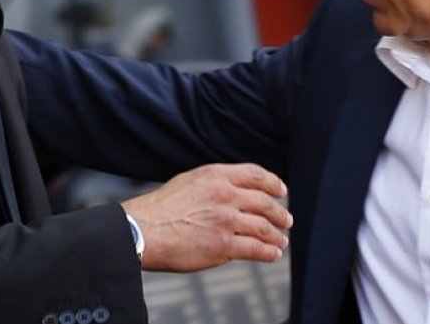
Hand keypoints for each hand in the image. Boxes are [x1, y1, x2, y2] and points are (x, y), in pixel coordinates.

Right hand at [120, 163, 292, 271]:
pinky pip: (256, 249)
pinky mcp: (223, 245)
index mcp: (216, 176)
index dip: (274, 183)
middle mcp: (225, 195)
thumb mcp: (189, 181)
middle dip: (279, 212)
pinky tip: (273, 254)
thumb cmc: (161, 208)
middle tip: (286, 219)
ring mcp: (226, 221)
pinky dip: (269, 252)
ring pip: (264, 227)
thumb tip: (234, 189)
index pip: (256, 174)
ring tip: (281, 241)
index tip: (281, 191)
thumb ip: (214, 183)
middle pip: (264, 202)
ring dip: (277, 235)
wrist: (143, 230)